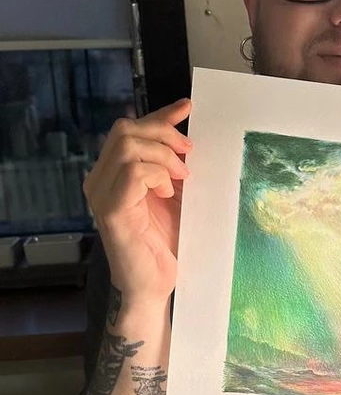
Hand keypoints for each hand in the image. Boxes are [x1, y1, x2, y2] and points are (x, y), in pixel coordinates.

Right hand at [83, 99, 191, 308]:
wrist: (154, 286)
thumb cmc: (162, 245)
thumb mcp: (173, 195)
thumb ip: (172, 165)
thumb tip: (186, 133)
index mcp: (110, 175)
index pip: (128, 131)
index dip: (158, 116)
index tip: (186, 108)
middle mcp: (98, 181)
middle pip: (125, 131)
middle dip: (163, 134)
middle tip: (188, 154)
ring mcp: (101, 195)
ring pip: (128, 146)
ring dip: (162, 156)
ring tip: (180, 178)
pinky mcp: (111, 211)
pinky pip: (134, 172)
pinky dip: (157, 175)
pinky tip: (167, 193)